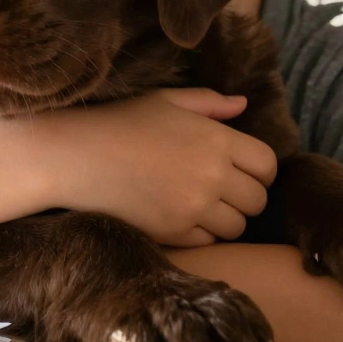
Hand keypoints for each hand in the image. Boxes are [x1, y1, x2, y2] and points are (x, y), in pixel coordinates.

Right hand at [38, 88, 277, 246]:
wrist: (75, 156)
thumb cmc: (119, 122)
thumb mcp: (165, 100)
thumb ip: (209, 103)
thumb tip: (243, 105)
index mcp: (216, 140)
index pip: (267, 165)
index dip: (259, 169)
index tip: (242, 169)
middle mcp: (212, 176)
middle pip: (257, 200)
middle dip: (245, 195)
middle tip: (221, 189)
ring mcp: (193, 208)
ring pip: (237, 227)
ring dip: (225, 218)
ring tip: (201, 204)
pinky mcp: (173, 233)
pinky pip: (208, 241)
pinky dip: (200, 233)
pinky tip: (179, 215)